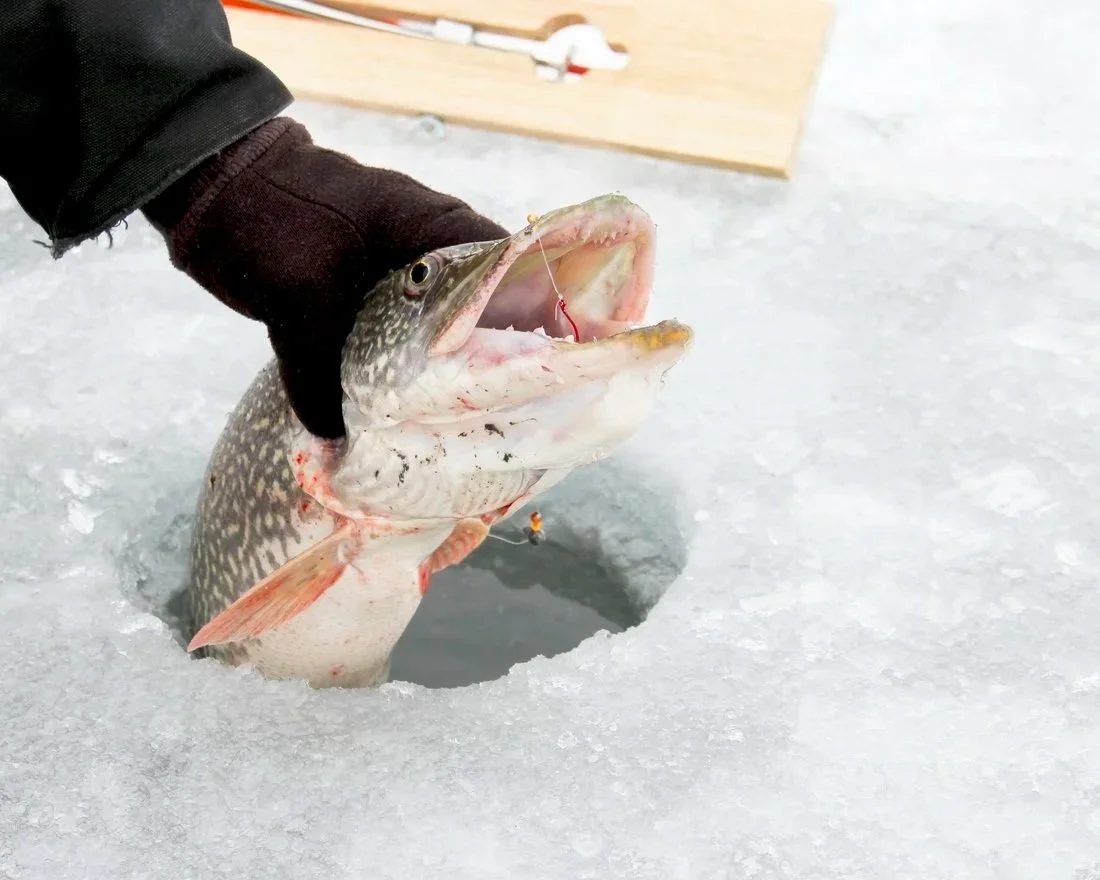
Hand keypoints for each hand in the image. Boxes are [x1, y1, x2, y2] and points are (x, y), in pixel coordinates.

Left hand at [142, 117, 508, 438]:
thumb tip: (334, 435)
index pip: (512, 274)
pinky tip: (399, 404)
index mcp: (437, 227)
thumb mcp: (299, 296)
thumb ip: (319, 369)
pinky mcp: (370, 286)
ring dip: (440, 365)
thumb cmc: (270, 217)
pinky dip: (401, 362)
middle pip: (482, 307)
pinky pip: (400, 329)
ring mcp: (402, 265)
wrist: (211, 185)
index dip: (527, 325)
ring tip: (452, 418)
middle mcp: (432, 246)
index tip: (529, 377)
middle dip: (484, 358)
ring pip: (440, 323)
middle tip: (492, 411)